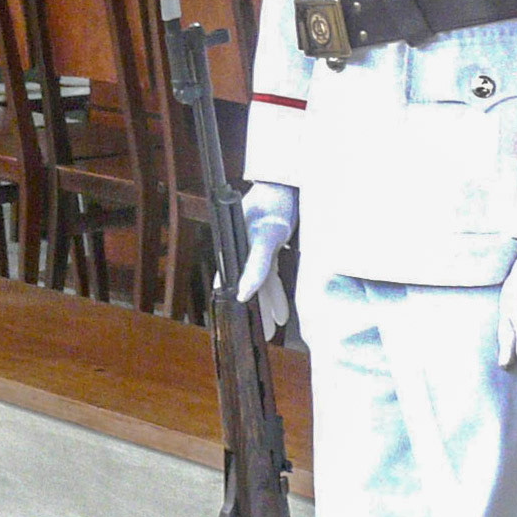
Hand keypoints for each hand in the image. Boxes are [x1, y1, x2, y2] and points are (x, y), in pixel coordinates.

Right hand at [235, 182, 297, 339]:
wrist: (289, 183)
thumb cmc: (274, 204)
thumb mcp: (267, 237)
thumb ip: (256, 266)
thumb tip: (243, 294)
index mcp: (232, 246)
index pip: (227, 282)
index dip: (230, 304)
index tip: (236, 325)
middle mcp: (239, 249)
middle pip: (245, 286)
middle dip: (254, 311)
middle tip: (262, 333)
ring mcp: (254, 248)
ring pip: (260, 283)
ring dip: (267, 304)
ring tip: (273, 327)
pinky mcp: (269, 246)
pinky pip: (270, 274)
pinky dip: (276, 290)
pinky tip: (281, 308)